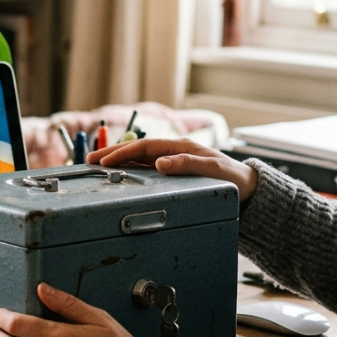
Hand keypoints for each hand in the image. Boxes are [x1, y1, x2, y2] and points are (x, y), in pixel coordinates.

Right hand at [87, 138, 258, 200]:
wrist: (247, 188)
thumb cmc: (232, 179)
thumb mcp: (213, 170)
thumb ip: (187, 164)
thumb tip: (159, 163)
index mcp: (180, 147)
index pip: (144, 147)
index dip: (122, 152)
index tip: (104, 161)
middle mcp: (173, 152)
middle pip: (137, 150)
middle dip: (112, 153)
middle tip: (90, 161)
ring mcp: (172, 161)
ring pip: (139, 158)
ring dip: (118, 160)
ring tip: (98, 165)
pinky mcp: (173, 172)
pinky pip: (145, 168)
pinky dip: (129, 168)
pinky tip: (119, 173)